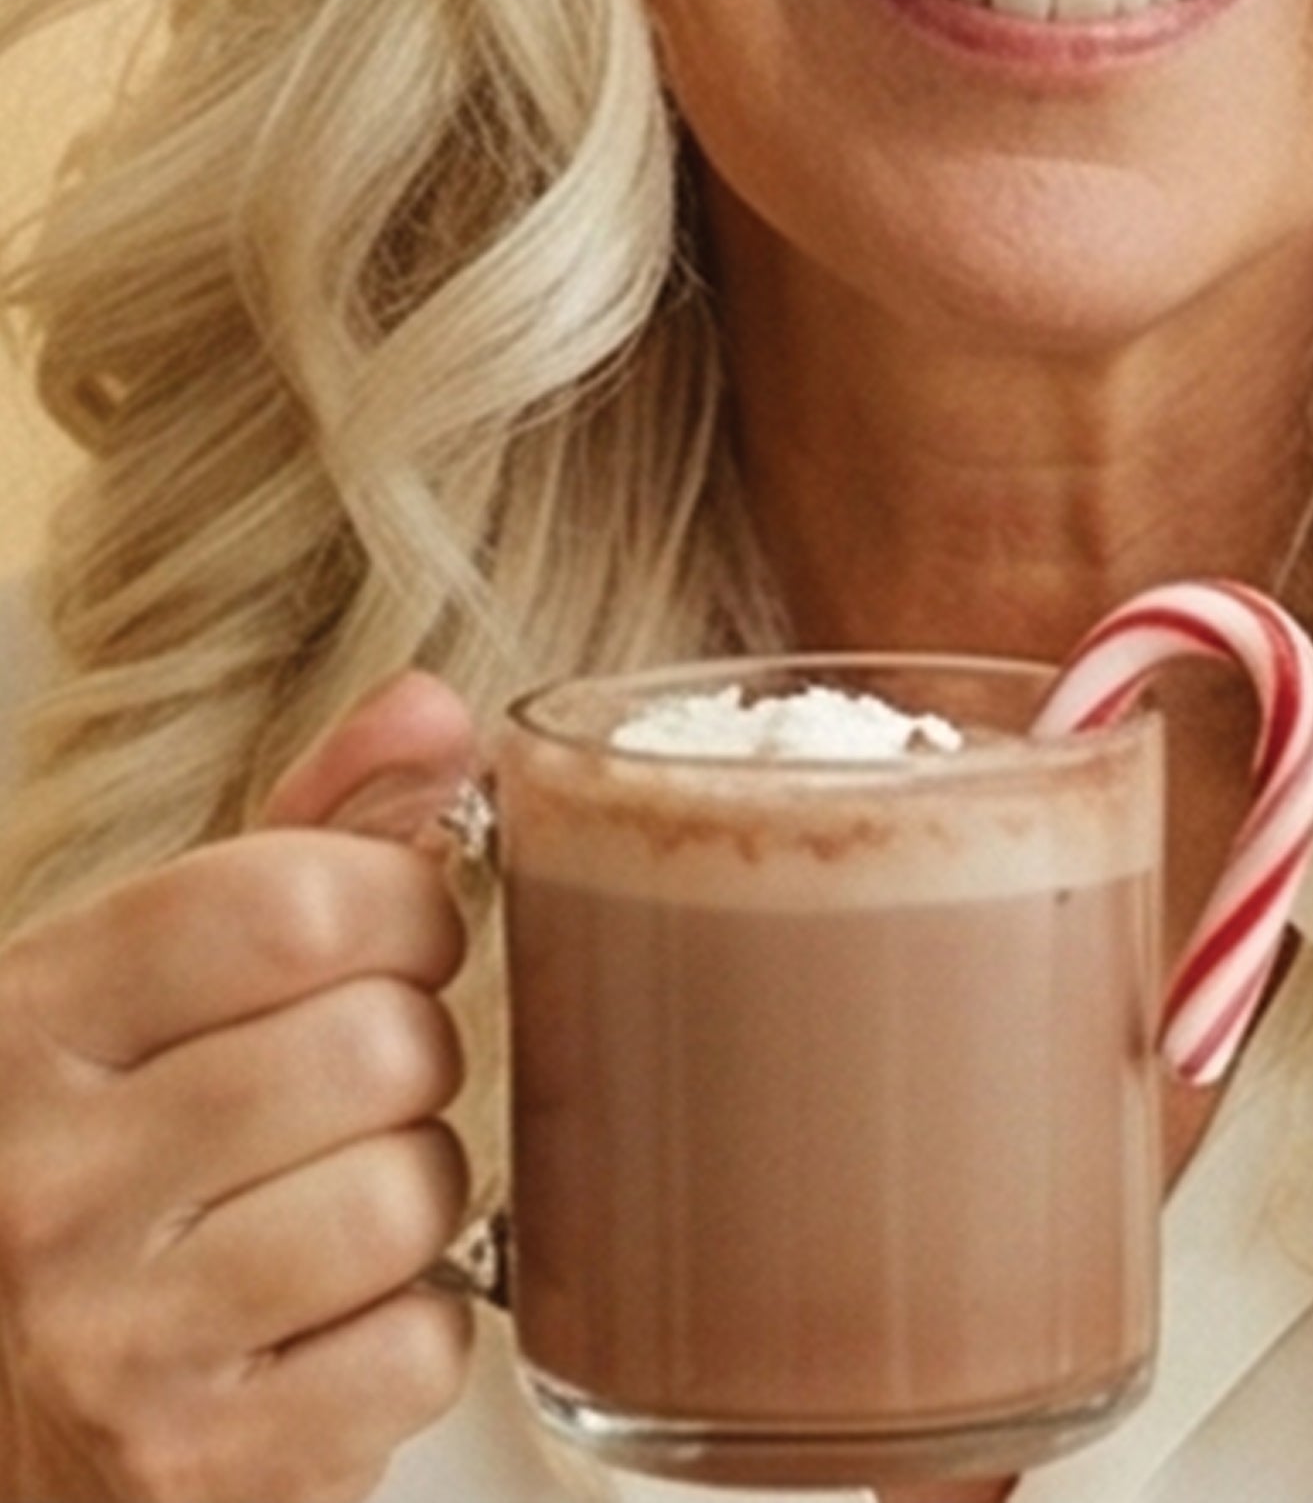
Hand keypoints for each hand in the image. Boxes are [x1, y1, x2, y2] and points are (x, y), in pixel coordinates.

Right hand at [0, 674, 480, 1500]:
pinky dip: (406, 1332)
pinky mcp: (194, 1473)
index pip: (294, 902)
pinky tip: (320, 1324)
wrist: (0, 1410)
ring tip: (328, 1203)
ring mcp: (110, 1345)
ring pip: (416, 1190)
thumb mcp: (141, 983)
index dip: (400, 904)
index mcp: (23, 1028)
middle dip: (410, 1055)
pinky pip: (420, 1343)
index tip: (394, 937)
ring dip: (415, 1192)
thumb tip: (437, 717)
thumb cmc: (89, 1169)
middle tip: (349, 1091)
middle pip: (380, 1044)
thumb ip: (297, 837)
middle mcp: (41, 1187)